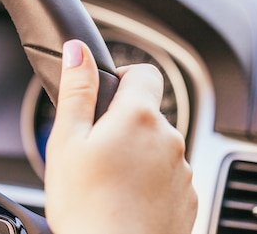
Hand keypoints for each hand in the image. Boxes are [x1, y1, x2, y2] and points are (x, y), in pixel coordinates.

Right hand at [44, 40, 196, 233]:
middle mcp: (169, 137)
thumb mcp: (67, 141)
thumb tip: (78, 50)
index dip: (122, 77)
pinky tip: (126, 199)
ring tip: (109, 182)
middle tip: (94, 152)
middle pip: (147, 113)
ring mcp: (182, 169)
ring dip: (137, 153)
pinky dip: (150, 181)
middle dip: (123, 124)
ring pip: (157, 145)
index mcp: (139, 116)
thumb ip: (77, 90)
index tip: (104, 98)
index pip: (144, 72)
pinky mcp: (188, 197)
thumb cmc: (86, 206)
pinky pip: (168, 175)